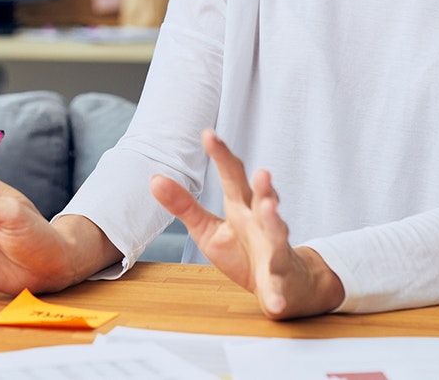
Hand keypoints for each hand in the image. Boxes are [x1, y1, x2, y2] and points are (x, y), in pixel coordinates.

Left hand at [150, 130, 343, 318]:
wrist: (284, 285)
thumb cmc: (244, 251)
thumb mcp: (208, 228)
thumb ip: (184, 205)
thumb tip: (154, 178)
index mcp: (242, 207)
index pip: (233, 177)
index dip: (222, 156)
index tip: (208, 134)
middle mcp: (262, 223)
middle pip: (263, 200)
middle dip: (263, 187)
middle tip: (261, 172)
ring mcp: (275, 250)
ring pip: (278, 234)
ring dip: (276, 222)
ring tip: (270, 209)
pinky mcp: (280, 281)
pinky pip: (278, 289)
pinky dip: (276, 295)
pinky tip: (274, 303)